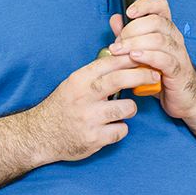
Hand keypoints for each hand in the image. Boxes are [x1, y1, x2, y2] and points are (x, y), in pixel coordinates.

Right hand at [30, 53, 158, 162]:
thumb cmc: (63, 106)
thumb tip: (122, 56)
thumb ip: (95, 72)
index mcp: (79, 80)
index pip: (109, 63)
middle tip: (154, 75)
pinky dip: (120, 129)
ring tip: (124, 109)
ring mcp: (89, 119)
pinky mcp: (93, 138)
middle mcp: (83, 97)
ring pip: (126, 108)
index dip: (130, 58)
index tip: (145, 56)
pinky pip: (121, 130)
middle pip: (119, 80)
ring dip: (130, 108)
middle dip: (141, 76)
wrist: (41, 134)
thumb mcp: (73, 83)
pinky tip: (111, 127)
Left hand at [107, 0, 195, 121]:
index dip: (145, 4)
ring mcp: (178, 54)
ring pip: (159, 39)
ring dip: (135, 43)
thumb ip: (128, 35)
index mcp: (166, 29)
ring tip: (120, 51)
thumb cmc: (162, 73)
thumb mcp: (141, 52)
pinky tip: (135, 58)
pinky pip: (165, 59)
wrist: (184, 98)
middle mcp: (174, 38)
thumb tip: (115, 19)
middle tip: (118, 42)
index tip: (129, 12)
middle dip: (133, 29)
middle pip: (156, 21)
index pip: (160, 5)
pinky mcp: (178, 71)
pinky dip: (148, 57)